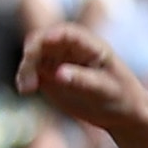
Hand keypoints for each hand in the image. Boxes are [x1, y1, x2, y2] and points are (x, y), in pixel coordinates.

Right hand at [16, 22, 147, 142]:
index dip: (52, 35)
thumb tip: (59, 74)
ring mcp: (57, 60)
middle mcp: (69, 48)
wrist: (122, 114)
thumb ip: (83, 80)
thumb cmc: (123, 98)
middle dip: (32, 55)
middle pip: (42, 42)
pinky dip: (24, 78)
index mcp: (89, 45)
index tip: (44, 42)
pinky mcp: (48, 75)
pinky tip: (25, 90)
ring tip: (27, 88)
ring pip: (32, 56)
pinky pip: (30, 71)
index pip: (66, 33)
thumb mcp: (106, 90)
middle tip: (29, 77)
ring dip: (25, 69)